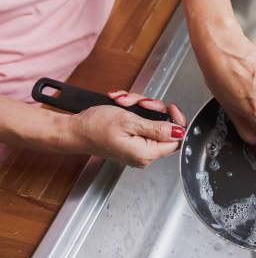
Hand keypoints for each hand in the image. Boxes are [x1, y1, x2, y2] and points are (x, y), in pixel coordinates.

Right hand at [67, 92, 186, 167]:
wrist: (73, 130)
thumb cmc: (95, 127)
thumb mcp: (129, 122)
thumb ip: (158, 128)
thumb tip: (179, 132)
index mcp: (146, 153)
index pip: (176, 140)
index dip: (176, 121)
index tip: (170, 108)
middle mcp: (144, 154)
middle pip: (164, 128)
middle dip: (154, 109)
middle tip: (142, 103)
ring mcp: (137, 147)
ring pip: (152, 121)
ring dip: (141, 106)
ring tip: (125, 102)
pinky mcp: (131, 140)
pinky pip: (141, 122)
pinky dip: (133, 110)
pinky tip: (122, 105)